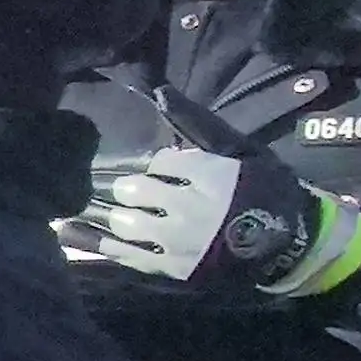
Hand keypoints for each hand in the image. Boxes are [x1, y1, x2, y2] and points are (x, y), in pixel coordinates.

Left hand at [62, 142, 360, 296]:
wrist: (293, 244)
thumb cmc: (266, 190)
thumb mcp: (240, 151)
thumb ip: (198, 124)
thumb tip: (160, 92)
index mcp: (210, 175)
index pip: (160, 162)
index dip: (153, 165)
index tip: (152, 169)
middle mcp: (191, 208)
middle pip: (135, 191)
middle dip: (124, 187)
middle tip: (116, 187)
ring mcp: (179, 241)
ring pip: (126, 223)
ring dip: (106, 213)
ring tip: (88, 208)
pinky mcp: (172, 268)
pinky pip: (126, 255)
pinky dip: (95, 242)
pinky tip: (67, 232)